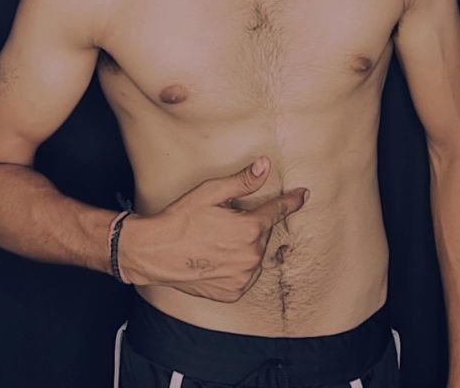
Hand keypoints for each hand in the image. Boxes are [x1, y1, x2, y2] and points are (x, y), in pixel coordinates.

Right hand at [119, 156, 308, 300]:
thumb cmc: (181, 219)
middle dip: (250, 224)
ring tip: (216, 241)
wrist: (155, 253)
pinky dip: (237, 266)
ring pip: (254, 255)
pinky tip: (217, 258)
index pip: (277, 210)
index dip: (291, 201)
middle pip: (262, 233)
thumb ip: (243, 182)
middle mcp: (251, 255)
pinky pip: (245, 275)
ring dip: (244, 246)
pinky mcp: (233, 292)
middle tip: (224, 221)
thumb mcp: (211, 192)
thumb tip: (266, 166)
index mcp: (249, 228)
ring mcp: (243, 277)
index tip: (304, 195)